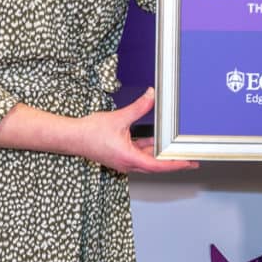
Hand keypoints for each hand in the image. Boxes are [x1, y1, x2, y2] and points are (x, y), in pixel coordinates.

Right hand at [72, 89, 198, 175]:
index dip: (175, 164)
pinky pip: (138, 155)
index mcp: (129, 158)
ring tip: (174, 148)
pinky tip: (153, 141)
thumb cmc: (90, 133)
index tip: (188, 163)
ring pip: (147, 160)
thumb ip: (138, 107)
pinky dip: (147, 149)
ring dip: (159, 154)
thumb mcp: (118, 117)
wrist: (73, 137)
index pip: (158, 165)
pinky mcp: (120, 156)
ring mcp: (123, 161)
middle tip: (189, 158)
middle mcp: (127, 163)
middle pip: (156, 165)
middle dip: (172, 161)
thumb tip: (151, 96)